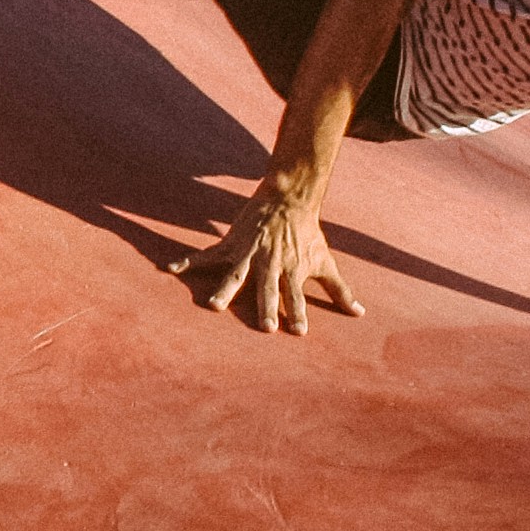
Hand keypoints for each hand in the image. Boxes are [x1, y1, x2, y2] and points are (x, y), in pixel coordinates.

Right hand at [171, 186, 365, 334]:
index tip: (298, 331)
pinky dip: (186, 262)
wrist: (287, 198)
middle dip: (265, 306)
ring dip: (225, 290)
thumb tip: (360, 315)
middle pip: (266, 289)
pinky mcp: (231, 244)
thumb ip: (340, 291)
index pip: (296, 296)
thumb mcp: (325, 261)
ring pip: (235, 275)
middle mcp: (270, 264)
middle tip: (264, 326)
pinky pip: (206, 255)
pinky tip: (169, 269)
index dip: (298, 313)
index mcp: (292, 270)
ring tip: (214, 307)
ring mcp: (248, 254)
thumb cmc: (307, 235)